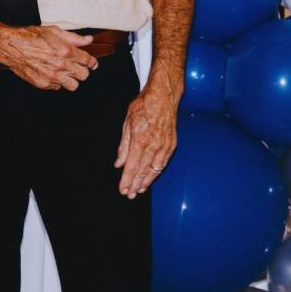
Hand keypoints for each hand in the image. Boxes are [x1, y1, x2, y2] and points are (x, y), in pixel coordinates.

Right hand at [0, 25, 98, 89]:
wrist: (11, 46)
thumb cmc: (30, 36)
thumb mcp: (54, 31)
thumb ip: (74, 37)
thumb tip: (88, 40)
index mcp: (66, 51)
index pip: (88, 61)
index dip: (92, 62)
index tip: (91, 63)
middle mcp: (61, 65)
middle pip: (84, 75)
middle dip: (82, 70)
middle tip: (76, 66)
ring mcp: (52, 76)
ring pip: (73, 85)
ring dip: (71, 79)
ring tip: (66, 73)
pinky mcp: (43, 83)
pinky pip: (57, 87)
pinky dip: (56, 82)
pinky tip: (51, 73)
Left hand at [114, 82, 177, 196]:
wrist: (163, 96)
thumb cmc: (143, 106)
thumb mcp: (127, 123)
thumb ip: (123, 146)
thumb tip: (119, 163)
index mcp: (140, 140)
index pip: (132, 167)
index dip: (127, 180)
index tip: (123, 190)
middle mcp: (153, 146)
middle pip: (143, 171)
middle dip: (135, 185)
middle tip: (129, 195)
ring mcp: (164, 146)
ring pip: (154, 170)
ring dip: (146, 182)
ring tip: (139, 190)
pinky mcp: (171, 145)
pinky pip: (163, 163)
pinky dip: (156, 173)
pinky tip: (150, 178)